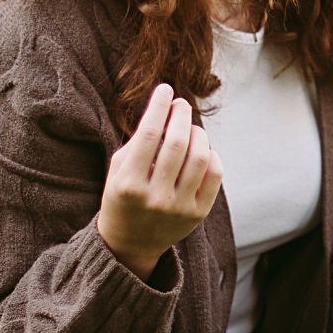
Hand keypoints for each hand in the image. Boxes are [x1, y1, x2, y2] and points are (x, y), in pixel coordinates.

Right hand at [97, 83, 223, 281]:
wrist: (130, 243)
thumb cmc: (122, 196)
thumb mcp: (118, 170)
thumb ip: (138, 141)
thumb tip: (166, 108)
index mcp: (128, 184)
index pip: (148, 134)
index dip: (159, 106)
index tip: (165, 89)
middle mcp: (155, 197)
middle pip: (177, 143)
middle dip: (181, 115)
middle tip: (180, 104)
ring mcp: (178, 208)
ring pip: (200, 157)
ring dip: (197, 133)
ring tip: (189, 127)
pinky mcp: (198, 214)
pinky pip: (215, 175)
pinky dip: (212, 155)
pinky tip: (202, 149)